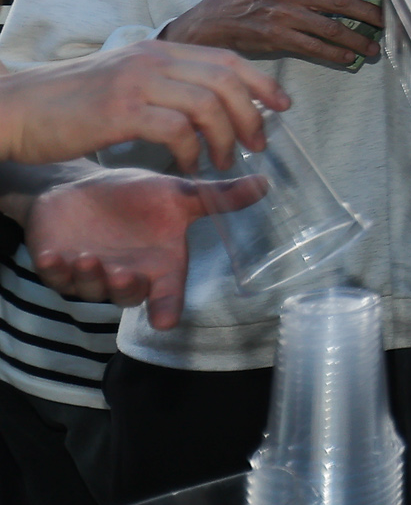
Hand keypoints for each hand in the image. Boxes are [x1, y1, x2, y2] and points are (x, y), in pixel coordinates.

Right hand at [0, 44, 285, 169]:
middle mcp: (152, 60)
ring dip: (225, 138)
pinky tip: (188, 168)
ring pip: (208, 105)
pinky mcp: (120, 111)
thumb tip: (209, 101)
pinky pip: (177, 130)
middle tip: (258, 144)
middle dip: (252, 115)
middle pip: (226, 80)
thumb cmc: (70, 101)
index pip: (227, 58)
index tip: (282, 106)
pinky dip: (192, 152)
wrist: (17, 108)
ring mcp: (137, 83)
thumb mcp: (125, 78)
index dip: (262, 81)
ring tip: (222, 161)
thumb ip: (165, 82)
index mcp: (158, 50)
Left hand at [25, 169, 267, 330]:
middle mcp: (127, 275)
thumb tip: (264, 184)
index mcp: (158, 264)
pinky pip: (55, 278)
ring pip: (91, 289)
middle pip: (128, 295)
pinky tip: (53, 256)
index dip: (168, 307)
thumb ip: (216, 197)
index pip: (168, 293)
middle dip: (126, 288)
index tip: (167, 320)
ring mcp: (91, 275)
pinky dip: (53, 270)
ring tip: (88, 258)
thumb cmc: (133, 196)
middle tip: (124, 274)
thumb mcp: (175, 194)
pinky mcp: (59, 269)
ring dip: (90, 278)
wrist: (80, 188)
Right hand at [162, 0, 382, 67]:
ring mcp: (283, 13)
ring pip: (331, 27)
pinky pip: (313, 47)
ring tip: (374, 48)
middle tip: (390, 24)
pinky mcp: (275, 36)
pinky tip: (348, 59)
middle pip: (342, 2)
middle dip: (371, 14)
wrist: (215, 17)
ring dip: (357, 40)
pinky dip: (334, 54)